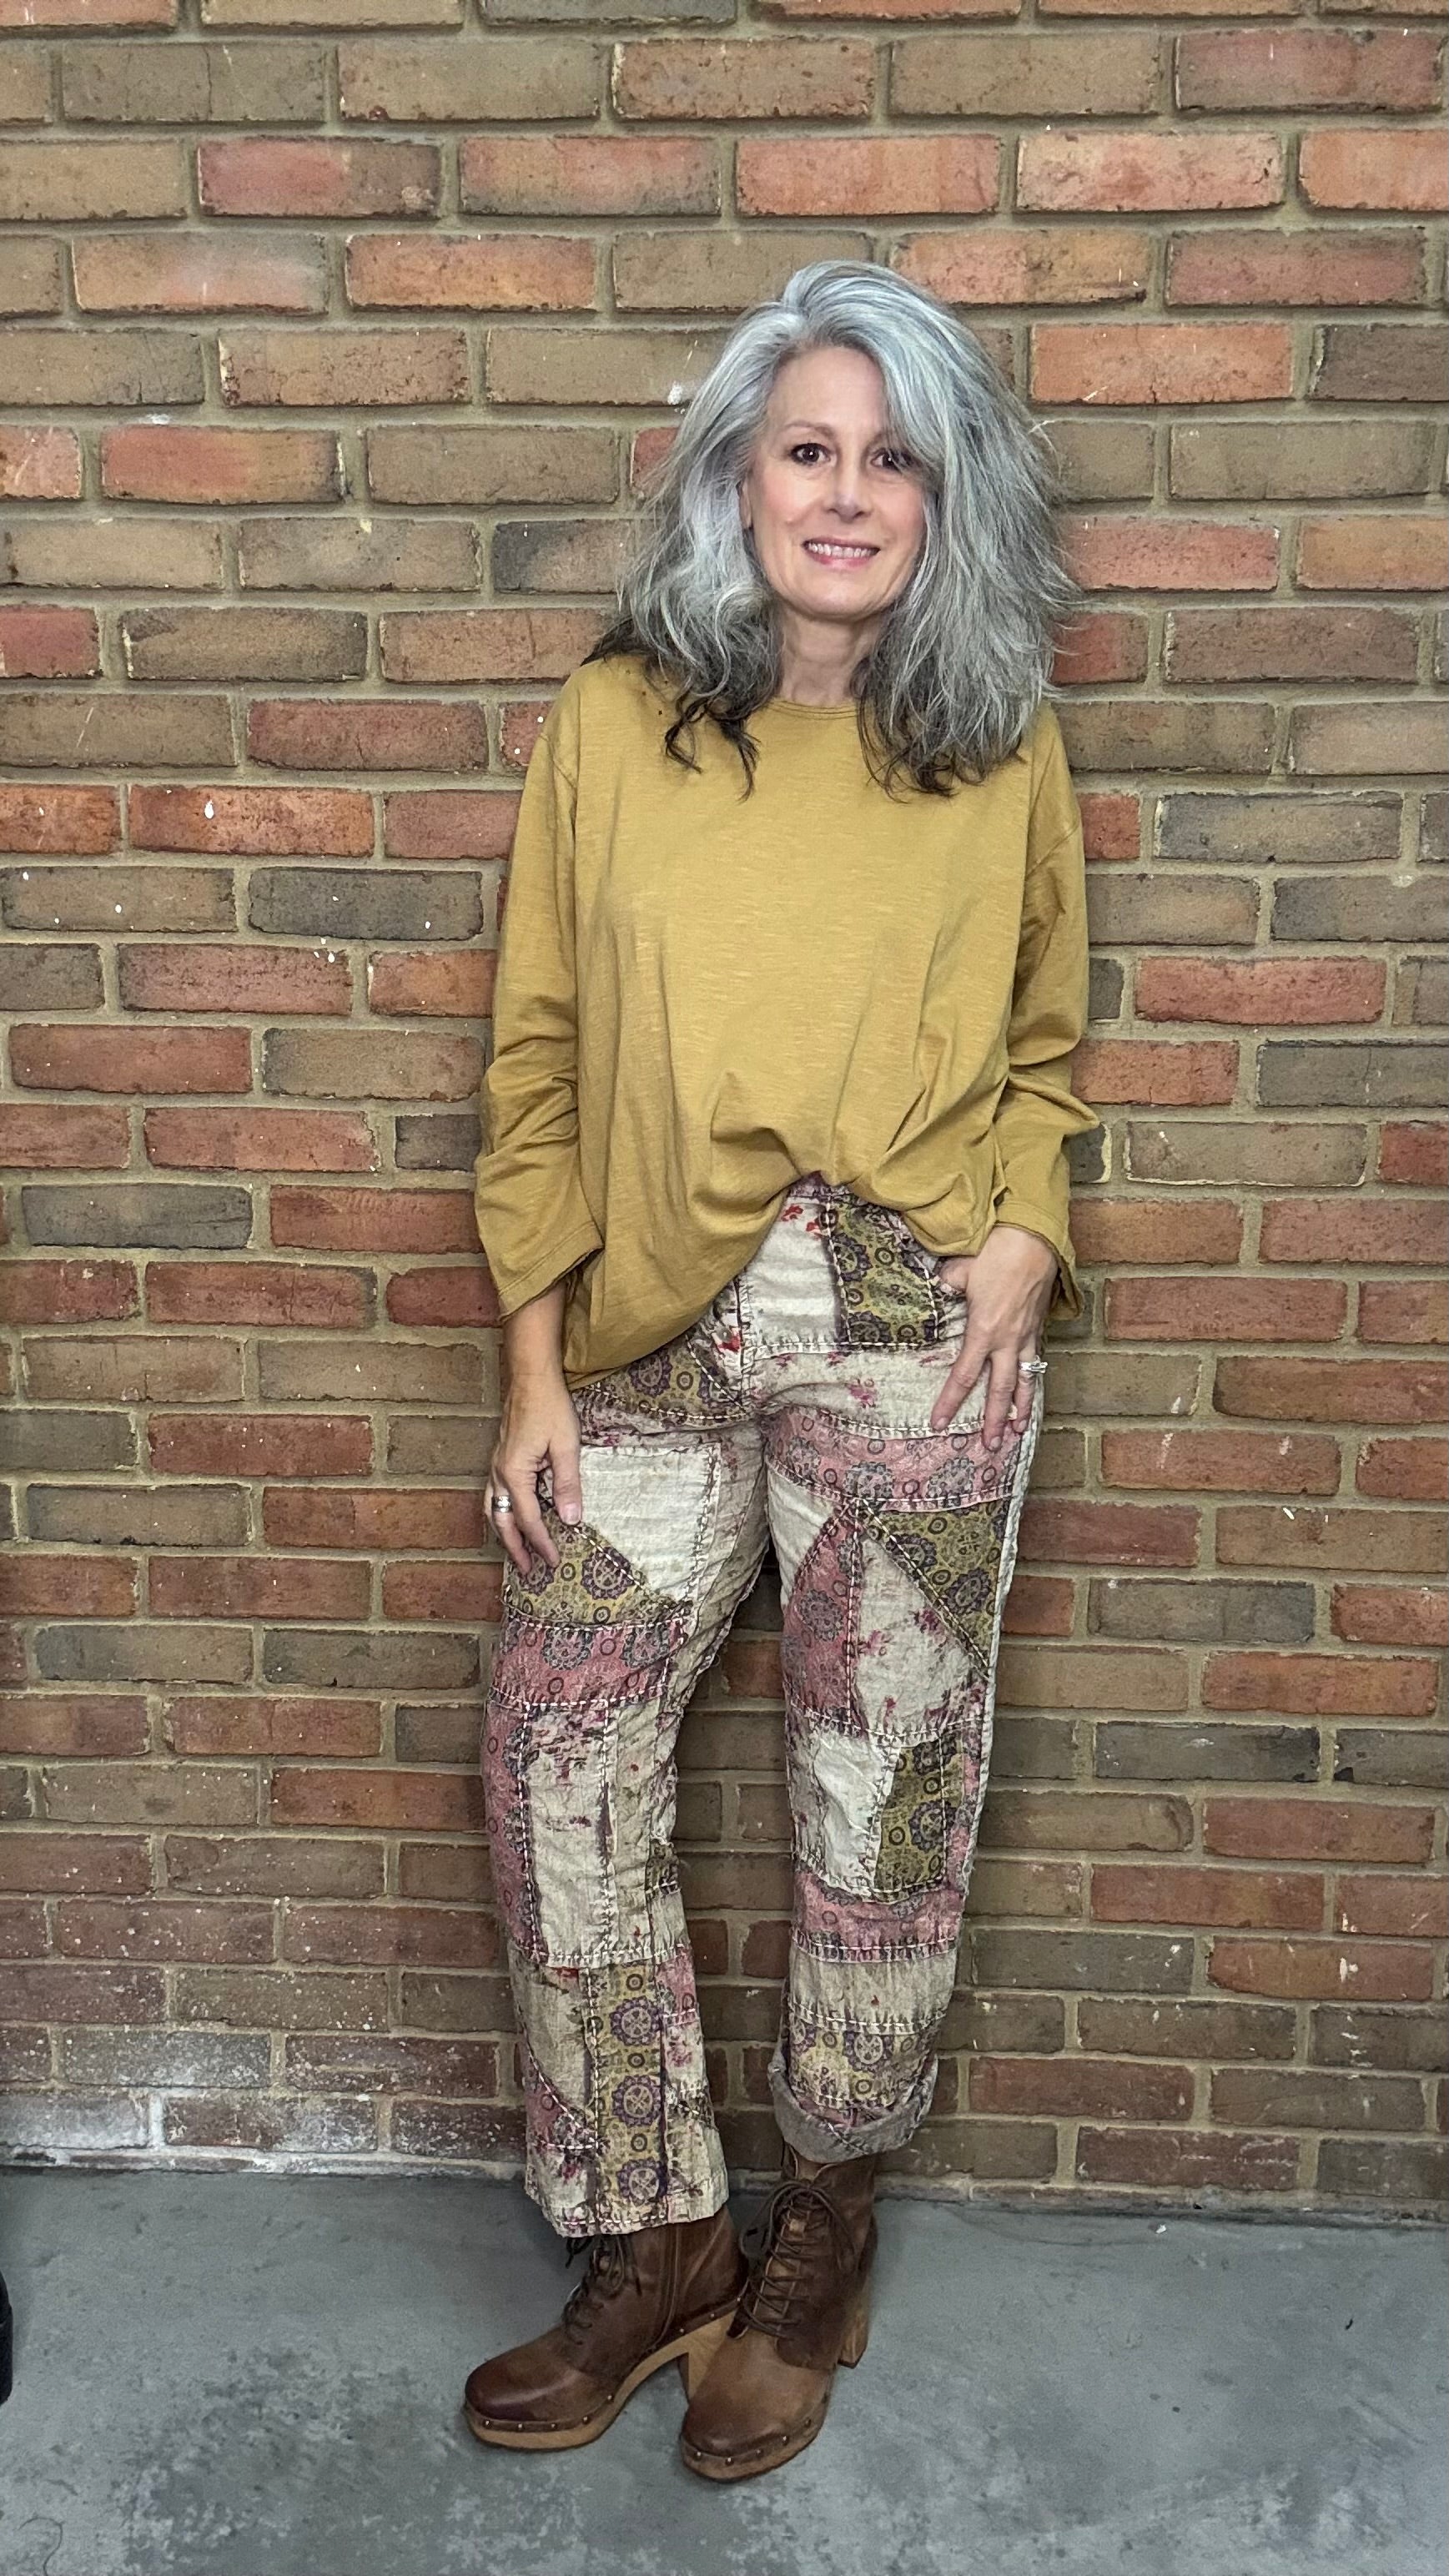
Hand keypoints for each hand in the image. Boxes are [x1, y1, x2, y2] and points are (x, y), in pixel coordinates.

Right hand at [486, 1363, 581, 1575]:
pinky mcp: (500, 1458)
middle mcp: (499, 1473)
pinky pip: (495, 1495)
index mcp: (514, 1473)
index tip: (554, 1561)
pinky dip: (502, 1514)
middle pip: (503, 1521)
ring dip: (505, 1534)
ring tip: (516, 1552)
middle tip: (528, 1571)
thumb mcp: (566, 1446)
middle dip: (515, 1549)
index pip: (528, 1519)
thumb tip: (571, 1519)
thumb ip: (567, 1484)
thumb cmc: (550, 1407)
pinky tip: (512, 1517)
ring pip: (494, 1510)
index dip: (542, 1543)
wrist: (531, 1378)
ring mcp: (496, 1465)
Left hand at [929, 1223, 1057, 1448]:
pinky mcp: (1039, 1330)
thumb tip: (939, 1291)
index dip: (950, 1402)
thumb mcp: (960, 1271)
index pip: (963, 1376)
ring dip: (1020, 1410)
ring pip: (1024, 1383)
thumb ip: (947, 1287)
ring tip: (1017, 1433)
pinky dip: (1033, 1384)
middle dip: (993, 1421)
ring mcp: (1027, 1338)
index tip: (938, 1422)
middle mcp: (1007, 1342)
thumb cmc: (996, 1254)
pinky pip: (1036, 1365)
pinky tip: (1030, 1395)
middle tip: (988, 1447)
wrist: (1035, 1241)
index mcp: (983, 1332)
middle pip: (998, 1391)